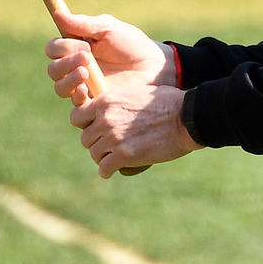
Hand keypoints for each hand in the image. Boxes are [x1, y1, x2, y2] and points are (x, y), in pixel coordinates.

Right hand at [46, 9, 176, 105]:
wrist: (155, 67)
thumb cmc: (133, 45)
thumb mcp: (109, 29)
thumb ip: (83, 24)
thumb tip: (57, 14)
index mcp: (77, 48)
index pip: (53, 49)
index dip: (61, 47)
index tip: (83, 44)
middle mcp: (76, 68)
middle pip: (53, 69)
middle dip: (65, 63)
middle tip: (87, 57)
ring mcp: (84, 86)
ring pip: (60, 87)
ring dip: (68, 79)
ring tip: (86, 72)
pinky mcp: (94, 102)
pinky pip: (75, 104)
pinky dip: (75, 96)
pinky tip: (86, 89)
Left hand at [70, 84, 201, 177]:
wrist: (185, 117)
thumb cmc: (167, 102)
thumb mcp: (136, 92)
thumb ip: (118, 102)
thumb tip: (112, 108)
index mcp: (107, 101)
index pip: (76, 117)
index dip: (85, 124)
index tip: (95, 128)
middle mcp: (105, 119)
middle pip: (85, 138)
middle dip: (96, 143)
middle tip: (108, 146)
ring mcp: (113, 138)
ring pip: (94, 154)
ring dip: (103, 157)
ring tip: (113, 158)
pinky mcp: (124, 155)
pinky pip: (104, 168)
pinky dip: (108, 171)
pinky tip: (114, 170)